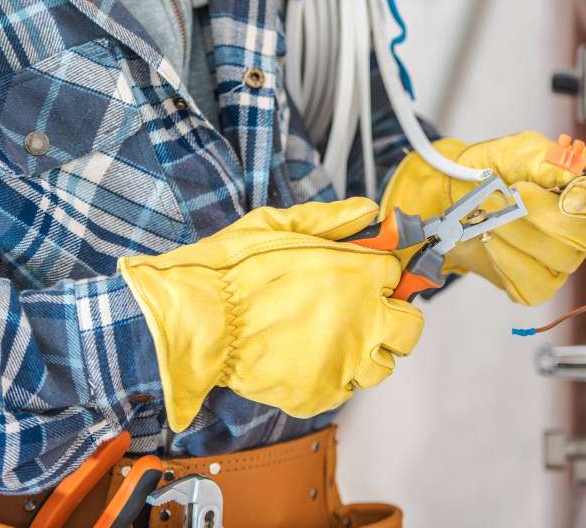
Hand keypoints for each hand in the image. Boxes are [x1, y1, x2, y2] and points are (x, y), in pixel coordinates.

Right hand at [119, 198, 423, 430]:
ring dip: (366, 351)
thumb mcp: (277, 225)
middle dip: (393, 318)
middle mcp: (362, 320)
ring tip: (333, 339)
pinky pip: (346, 390)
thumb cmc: (232, 271)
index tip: (370, 278)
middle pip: (409, 327)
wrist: (196, 320)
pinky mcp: (321, 393)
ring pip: (383, 365)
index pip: (398, 276)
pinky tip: (307, 359)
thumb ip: (329, 218)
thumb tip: (366, 211)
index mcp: (357, 274)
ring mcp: (344, 361)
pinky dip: (334, 377)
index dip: (382, 276)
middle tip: (364, 313)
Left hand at [381, 131, 585, 304]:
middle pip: (577, 238)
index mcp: (579, 196)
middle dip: (534, 215)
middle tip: (502, 197)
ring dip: (512, 234)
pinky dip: (505, 261)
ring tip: (487, 217)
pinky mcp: (533, 284)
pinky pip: (531, 285)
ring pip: (553, 259)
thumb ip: (547, 160)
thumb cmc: (490, 171)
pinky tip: (488, 242)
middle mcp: (576, 232)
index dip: (572, 199)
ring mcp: (557, 261)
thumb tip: (574, 172)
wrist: (453, 194)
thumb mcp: (518, 151)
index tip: (528, 188)